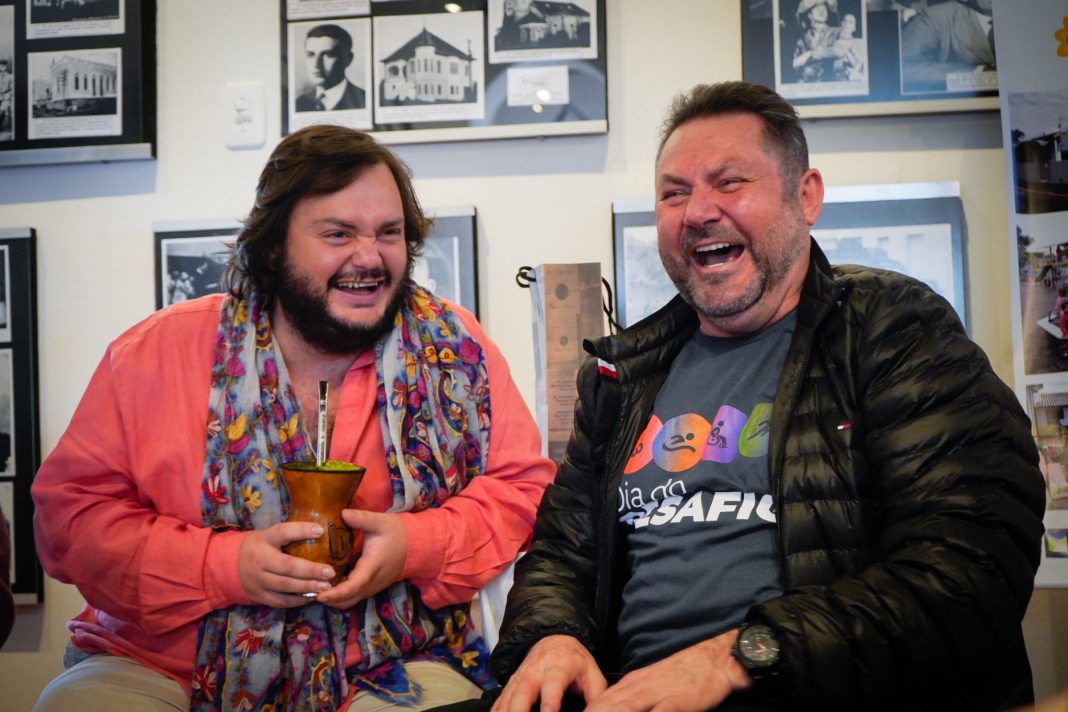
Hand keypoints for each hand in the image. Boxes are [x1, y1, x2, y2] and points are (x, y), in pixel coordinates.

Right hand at [237, 521, 335, 607]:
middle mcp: (259, 560)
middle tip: (330, 572)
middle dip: (310, 570)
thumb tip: (321, 530)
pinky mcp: (259, 596)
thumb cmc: (259, 547)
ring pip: (285, 586)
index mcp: (264, 539)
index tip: (320, 531)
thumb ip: (289, 535)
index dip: (301, 530)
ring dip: (307, 587)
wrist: (229, 565)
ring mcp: (258, 580)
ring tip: (326, 586)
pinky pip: (281, 601)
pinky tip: (312, 596)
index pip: (282, 532)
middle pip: (287, 566)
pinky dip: (298, 600)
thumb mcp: (269, 535)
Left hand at [315, 509, 406, 608]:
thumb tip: (342, 512)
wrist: (413, 544)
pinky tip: (326, 585)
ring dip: (333, 600)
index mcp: (372, 567)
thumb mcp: (379, 521)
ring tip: (313, 589)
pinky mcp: (370, 587)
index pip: (354, 585)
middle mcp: (372, 582)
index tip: (319, 595)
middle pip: (348, 600)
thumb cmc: (395, 532)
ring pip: (350, 601)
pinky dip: (340, 596)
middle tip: (307, 591)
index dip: (336, 593)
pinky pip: (353, 597)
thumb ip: (361, 518)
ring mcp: (372, 587)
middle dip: (329, 600)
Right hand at [492, 635, 606, 711]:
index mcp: (558, 667)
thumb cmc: (576, 662)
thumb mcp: (592, 674)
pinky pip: (500, 701)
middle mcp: (535, 671)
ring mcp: (520, 677)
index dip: (550, 705)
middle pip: (523, 694)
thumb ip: (596, 696)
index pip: (552, 687)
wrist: (554, 640)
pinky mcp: (511, 684)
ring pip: (508, 699)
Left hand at [584, 630, 750, 711]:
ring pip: (625, 708)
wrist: (713, 658)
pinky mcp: (678, 701)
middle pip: (606, 707)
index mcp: (632, 684)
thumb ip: (630, 698)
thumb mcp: (650, 682)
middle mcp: (639, 688)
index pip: (599, 702)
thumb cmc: (683, 675)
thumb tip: (609, 708)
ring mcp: (657, 693)